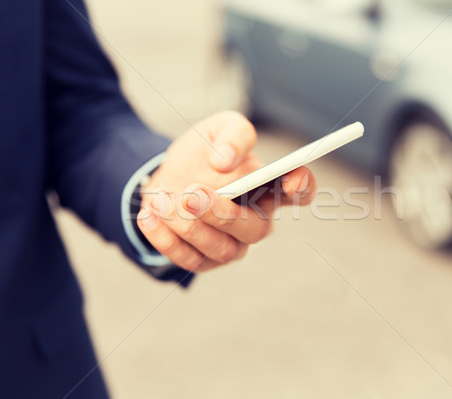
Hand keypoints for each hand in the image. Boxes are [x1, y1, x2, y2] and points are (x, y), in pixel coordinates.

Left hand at [136, 111, 315, 272]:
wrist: (166, 176)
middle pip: (256, 228)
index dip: (302, 187)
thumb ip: (233, 135)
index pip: (300, 192)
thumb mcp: (218, 128)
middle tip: (192, 193)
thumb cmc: (201, 155)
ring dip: (189, 226)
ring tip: (161, 198)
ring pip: (222, 248)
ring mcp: (232, 244)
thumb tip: (226, 162)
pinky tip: (149, 215)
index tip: (289, 178)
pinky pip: (189, 259)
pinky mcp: (204, 260)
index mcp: (269, 187)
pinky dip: (166, 239)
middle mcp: (256, 220)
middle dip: (223, 214)